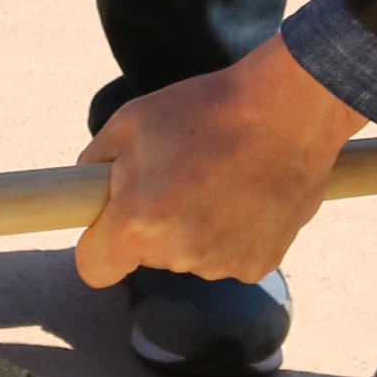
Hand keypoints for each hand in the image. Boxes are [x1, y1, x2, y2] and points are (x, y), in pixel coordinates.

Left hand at [74, 36, 353, 290]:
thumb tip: (88, 189)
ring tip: (219, 177)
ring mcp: (222, 265)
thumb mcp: (131, 120)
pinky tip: (246, 194)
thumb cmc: (207, 109)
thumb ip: (95, 162)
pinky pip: (229, 256)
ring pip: (190, 255)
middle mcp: (178, 255)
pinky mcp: (259, 264)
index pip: (94, 268)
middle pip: (148, 256)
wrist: (289, 110)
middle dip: (153, 223)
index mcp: (137, 224)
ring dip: (195, 228)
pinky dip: (233, 233)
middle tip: (178, 175)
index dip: (98, 245)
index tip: (111, 224)